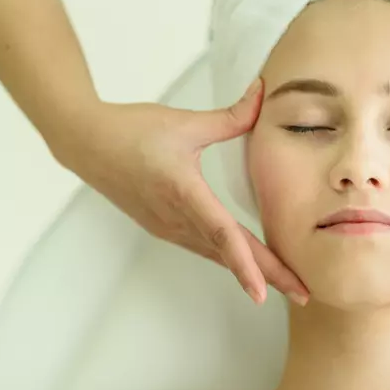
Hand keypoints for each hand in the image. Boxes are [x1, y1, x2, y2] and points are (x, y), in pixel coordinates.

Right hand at [48, 78, 308, 305]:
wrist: (86, 143)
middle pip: (229, 254)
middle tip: (303, 296)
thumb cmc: (131, 131)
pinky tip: (250, 266)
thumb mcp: (184, 122)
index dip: (245, 264)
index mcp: (184, 193)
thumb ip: (230, 116)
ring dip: (253, 271)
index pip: (222, 234)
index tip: (263, 293)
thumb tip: (262, 93)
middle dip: (269, 277)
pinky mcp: (166, 227)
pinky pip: (205, 248)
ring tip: (287, 285)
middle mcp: (177, 219)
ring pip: (219, 255)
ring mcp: (170, 227)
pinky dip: (231, 259)